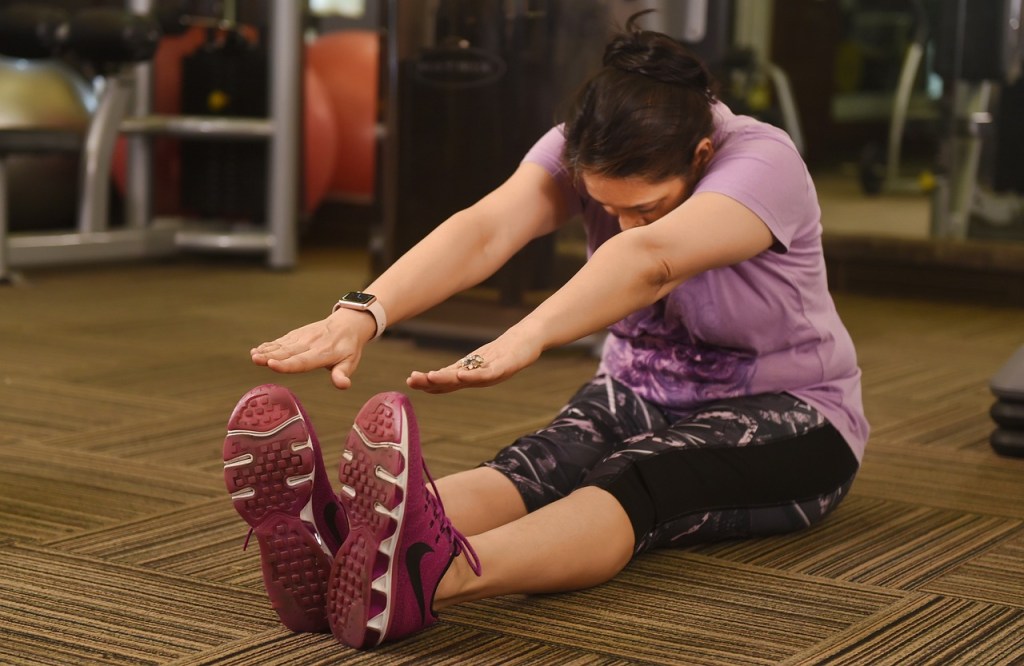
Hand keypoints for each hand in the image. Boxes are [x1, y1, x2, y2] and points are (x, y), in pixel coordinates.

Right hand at [250, 310, 374, 388]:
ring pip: (282, 345)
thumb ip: (343, 373)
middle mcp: (310, 344)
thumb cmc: (348, 347)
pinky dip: (269, 345)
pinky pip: (281, 340)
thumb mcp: (350, 361)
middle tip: (255, 359)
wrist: (347, 323)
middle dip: (270, 356)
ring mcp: (302, 337)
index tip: (272, 364)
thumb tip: (343, 385)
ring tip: (253, 355)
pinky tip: (257, 350)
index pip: (303, 361)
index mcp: (323, 353)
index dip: (287, 364)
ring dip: (266, 350)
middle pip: (288, 352)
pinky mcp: (296, 334)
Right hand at [407, 327, 541, 393]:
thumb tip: (444, 372)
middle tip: (411, 381)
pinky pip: (487, 374)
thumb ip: (464, 367)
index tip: (410, 381)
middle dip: (430, 382)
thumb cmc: (505, 350)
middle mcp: (478, 377)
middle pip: (451, 381)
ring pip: (465, 379)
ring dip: (447, 380)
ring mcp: (491, 373)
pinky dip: (472, 376)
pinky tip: (460, 375)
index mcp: (470, 374)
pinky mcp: (505, 367)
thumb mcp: (481, 358)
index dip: (428, 383)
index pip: (446, 380)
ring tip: (429, 378)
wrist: (530, 341)